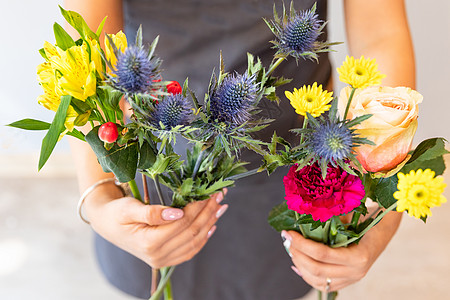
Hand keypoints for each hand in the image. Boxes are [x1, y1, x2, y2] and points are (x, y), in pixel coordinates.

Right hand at [85, 185, 227, 267]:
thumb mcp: (130, 208)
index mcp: (148, 243)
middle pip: (192, 231)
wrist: (107, 225)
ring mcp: (163, 260)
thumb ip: (153, 213)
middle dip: (208, 211)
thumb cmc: (116, 213)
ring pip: (195, 241)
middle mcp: (157, 256)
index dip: (199, 206)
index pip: (183, 223)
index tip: (210, 191)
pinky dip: (203, 237)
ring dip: (210, 222)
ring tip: (221, 206)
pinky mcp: (166, 259)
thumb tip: (177, 213)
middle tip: (219, 194)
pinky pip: (190, 250)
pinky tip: (212, 224)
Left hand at [281, 212, 400, 291]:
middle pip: (316, 269)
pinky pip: (322, 285)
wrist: (383, 230)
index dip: (301, 243)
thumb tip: (304, 214)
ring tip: (291, 249)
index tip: (289, 232)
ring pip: (317, 280)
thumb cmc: (366, 218)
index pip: (322, 254)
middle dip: (296, 253)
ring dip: (299, 264)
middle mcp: (356, 272)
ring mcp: (351, 279)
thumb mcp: (351, 215)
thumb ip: (331, 218)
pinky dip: (306, 275)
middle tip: (287, 239)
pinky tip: (297, 264)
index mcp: (359, 256)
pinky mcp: (346, 282)